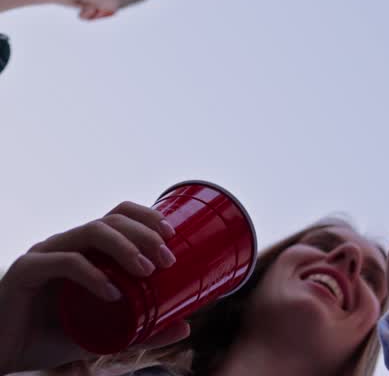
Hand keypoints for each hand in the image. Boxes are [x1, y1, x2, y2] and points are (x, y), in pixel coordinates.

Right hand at [0, 202, 189, 373]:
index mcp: (84, 250)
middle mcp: (65, 245)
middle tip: (168, 259)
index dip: (148, 217)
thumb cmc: (51, 339)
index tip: (172, 236)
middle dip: (145, 234)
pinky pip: (64, 262)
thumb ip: (142, 330)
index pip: (118, 216)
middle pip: (111, 220)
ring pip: (91, 232)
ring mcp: (45, 254)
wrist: (6, 357)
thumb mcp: (106, 334)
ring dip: (126, 247)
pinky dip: (93, 274)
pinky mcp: (25, 271)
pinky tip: (112, 293)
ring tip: (147, 270)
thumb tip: (185, 326)